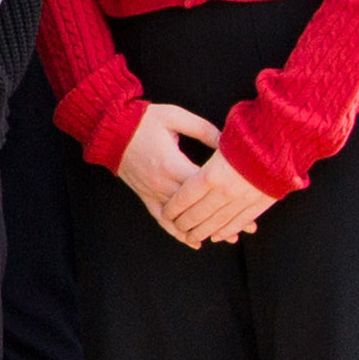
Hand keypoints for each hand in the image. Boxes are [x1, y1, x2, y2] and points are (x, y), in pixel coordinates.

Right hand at [114, 101, 267, 250]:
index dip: (228, 197)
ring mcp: (152, 193)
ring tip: (227, 237)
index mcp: (172, 164)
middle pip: (197, 208)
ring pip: (181, 219)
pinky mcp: (145, 196)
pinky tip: (194, 242)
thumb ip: (204, 130)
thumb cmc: (143, 120)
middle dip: (223, 218)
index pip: (204, 187)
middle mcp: (162, 184)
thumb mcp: (176, 117)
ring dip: (204, 229)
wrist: (109, 129)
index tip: (248, 204)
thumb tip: (229, 142)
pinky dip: (177, 233)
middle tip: (248, 228)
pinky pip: (162, 219)